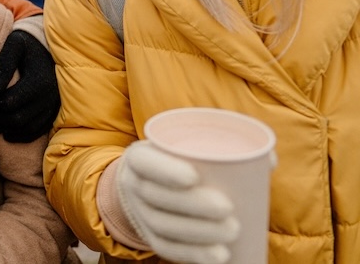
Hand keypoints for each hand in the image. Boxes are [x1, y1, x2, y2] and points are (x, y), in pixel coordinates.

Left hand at [0, 29, 59, 141]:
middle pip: (16, 118)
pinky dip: (20, 136)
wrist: (50, 47)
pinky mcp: (53, 112)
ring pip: (26, 128)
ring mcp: (52, 106)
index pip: (8, 102)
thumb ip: (3, 64)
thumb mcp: (14, 45)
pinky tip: (5, 133)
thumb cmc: (27, 44)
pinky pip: (37, 131)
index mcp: (38, 81)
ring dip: (3, 128)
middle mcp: (48, 97)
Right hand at [116, 141, 237, 263]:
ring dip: (197, 233)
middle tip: (228, 208)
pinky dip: (192, 255)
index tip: (194, 177)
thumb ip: (226, 148)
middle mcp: (133, 185)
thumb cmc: (178, 160)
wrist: (147, 182)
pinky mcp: (150, 236)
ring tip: (232, 232)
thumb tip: (268, 159)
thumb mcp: (189, 147)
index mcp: (139, 158)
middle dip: (192, 205)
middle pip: (156, 197)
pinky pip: (166, 248)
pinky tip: (218, 256)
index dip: (165, 171)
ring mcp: (140, 213)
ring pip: (162, 225)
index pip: (145, 163)